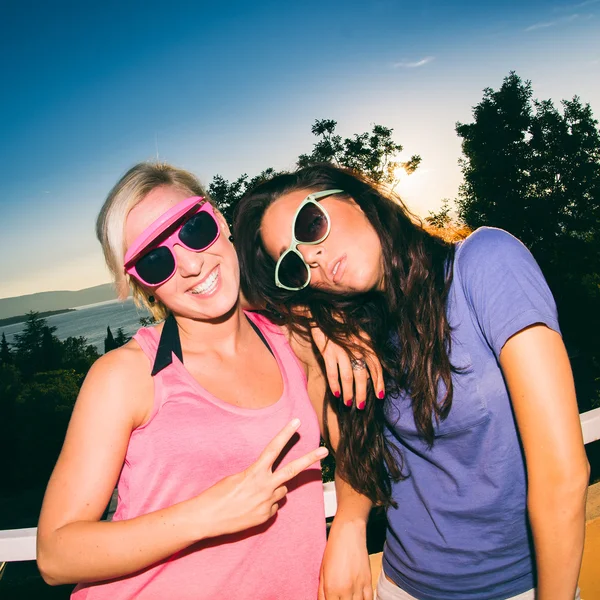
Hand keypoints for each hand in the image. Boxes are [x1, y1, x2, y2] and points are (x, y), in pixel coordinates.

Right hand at [202, 419, 327, 536]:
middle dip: (309, 459)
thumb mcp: (236, 478)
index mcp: (254, 472)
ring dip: (274, 489)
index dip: (285, 434)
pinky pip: (273, 507)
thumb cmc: (217, 495)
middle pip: (292, 470)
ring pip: (281, 491)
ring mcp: (267, 503)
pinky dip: (266, 505)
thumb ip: (257, 476)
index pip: (273, 448)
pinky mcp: (265, 517)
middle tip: (324, 451)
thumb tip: (271, 481)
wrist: (207, 518)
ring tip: (253, 495)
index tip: (296, 422)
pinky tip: (250, 507)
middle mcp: (264, 487)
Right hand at [311, 327, 383, 408]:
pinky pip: (333, 373)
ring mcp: (342, 350)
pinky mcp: (328, 352)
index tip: (380, 395)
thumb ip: (364, 350)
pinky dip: (335, 385)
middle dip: (362, 393)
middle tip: (361, 406)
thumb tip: (368, 371)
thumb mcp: (357, 335)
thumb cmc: (340, 326)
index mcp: (365, 343)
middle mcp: (356, 347)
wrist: (321, 314)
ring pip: (348, 377)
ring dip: (349, 393)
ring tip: (348, 403)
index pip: (376, 365)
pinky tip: (336, 394)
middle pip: (362, 375)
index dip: (379, 381)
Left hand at [318, 518, 372, 599]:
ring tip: (348, 597)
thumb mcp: (322, 571)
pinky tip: (359, 598)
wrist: (348, 534)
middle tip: (340, 597)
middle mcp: (345, 590)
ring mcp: (358, 587)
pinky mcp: (368, 581)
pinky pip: (369, 599)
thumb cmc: (333, 549)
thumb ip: (322, 591)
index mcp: (331, 588)